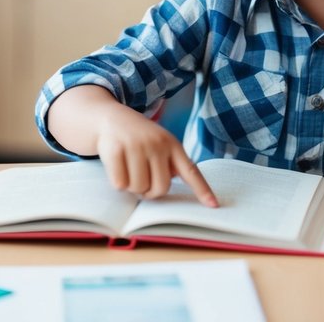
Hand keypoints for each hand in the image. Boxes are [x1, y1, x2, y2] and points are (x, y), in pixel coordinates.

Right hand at [92, 105, 217, 206]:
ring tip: (129, 169)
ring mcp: (137, 145)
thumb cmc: (138, 138)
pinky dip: (117, 182)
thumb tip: (169, 188)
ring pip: (139, 188)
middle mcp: (157, 144)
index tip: (214, 205)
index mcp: (173, 145)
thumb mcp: (159, 143)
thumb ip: (170, 164)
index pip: (191, 170)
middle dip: (149, 192)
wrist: (109, 117)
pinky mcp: (116, 149)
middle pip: (160, 188)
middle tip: (142, 180)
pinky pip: (120, 184)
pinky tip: (116, 166)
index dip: (202, 189)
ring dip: (132, 187)